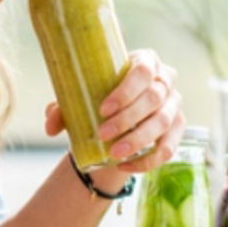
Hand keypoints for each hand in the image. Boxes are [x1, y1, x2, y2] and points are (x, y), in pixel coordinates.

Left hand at [43, 49, 184, 172]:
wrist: (118, 111)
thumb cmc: (100, 95)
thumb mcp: (80, 96)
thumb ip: (63, 108)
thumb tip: (50, 126)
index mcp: (145, 61)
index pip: (143, 71)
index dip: (126, 90)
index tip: (103, 109)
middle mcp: (165, 80)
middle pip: (154, 98)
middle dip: (127, 119)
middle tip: (102, 134)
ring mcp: (174, 104)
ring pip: (163, 123)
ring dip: (137, 140)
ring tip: (113, 153)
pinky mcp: (178, 128)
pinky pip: (168, 147)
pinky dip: (147, 160)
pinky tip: (125, 165)